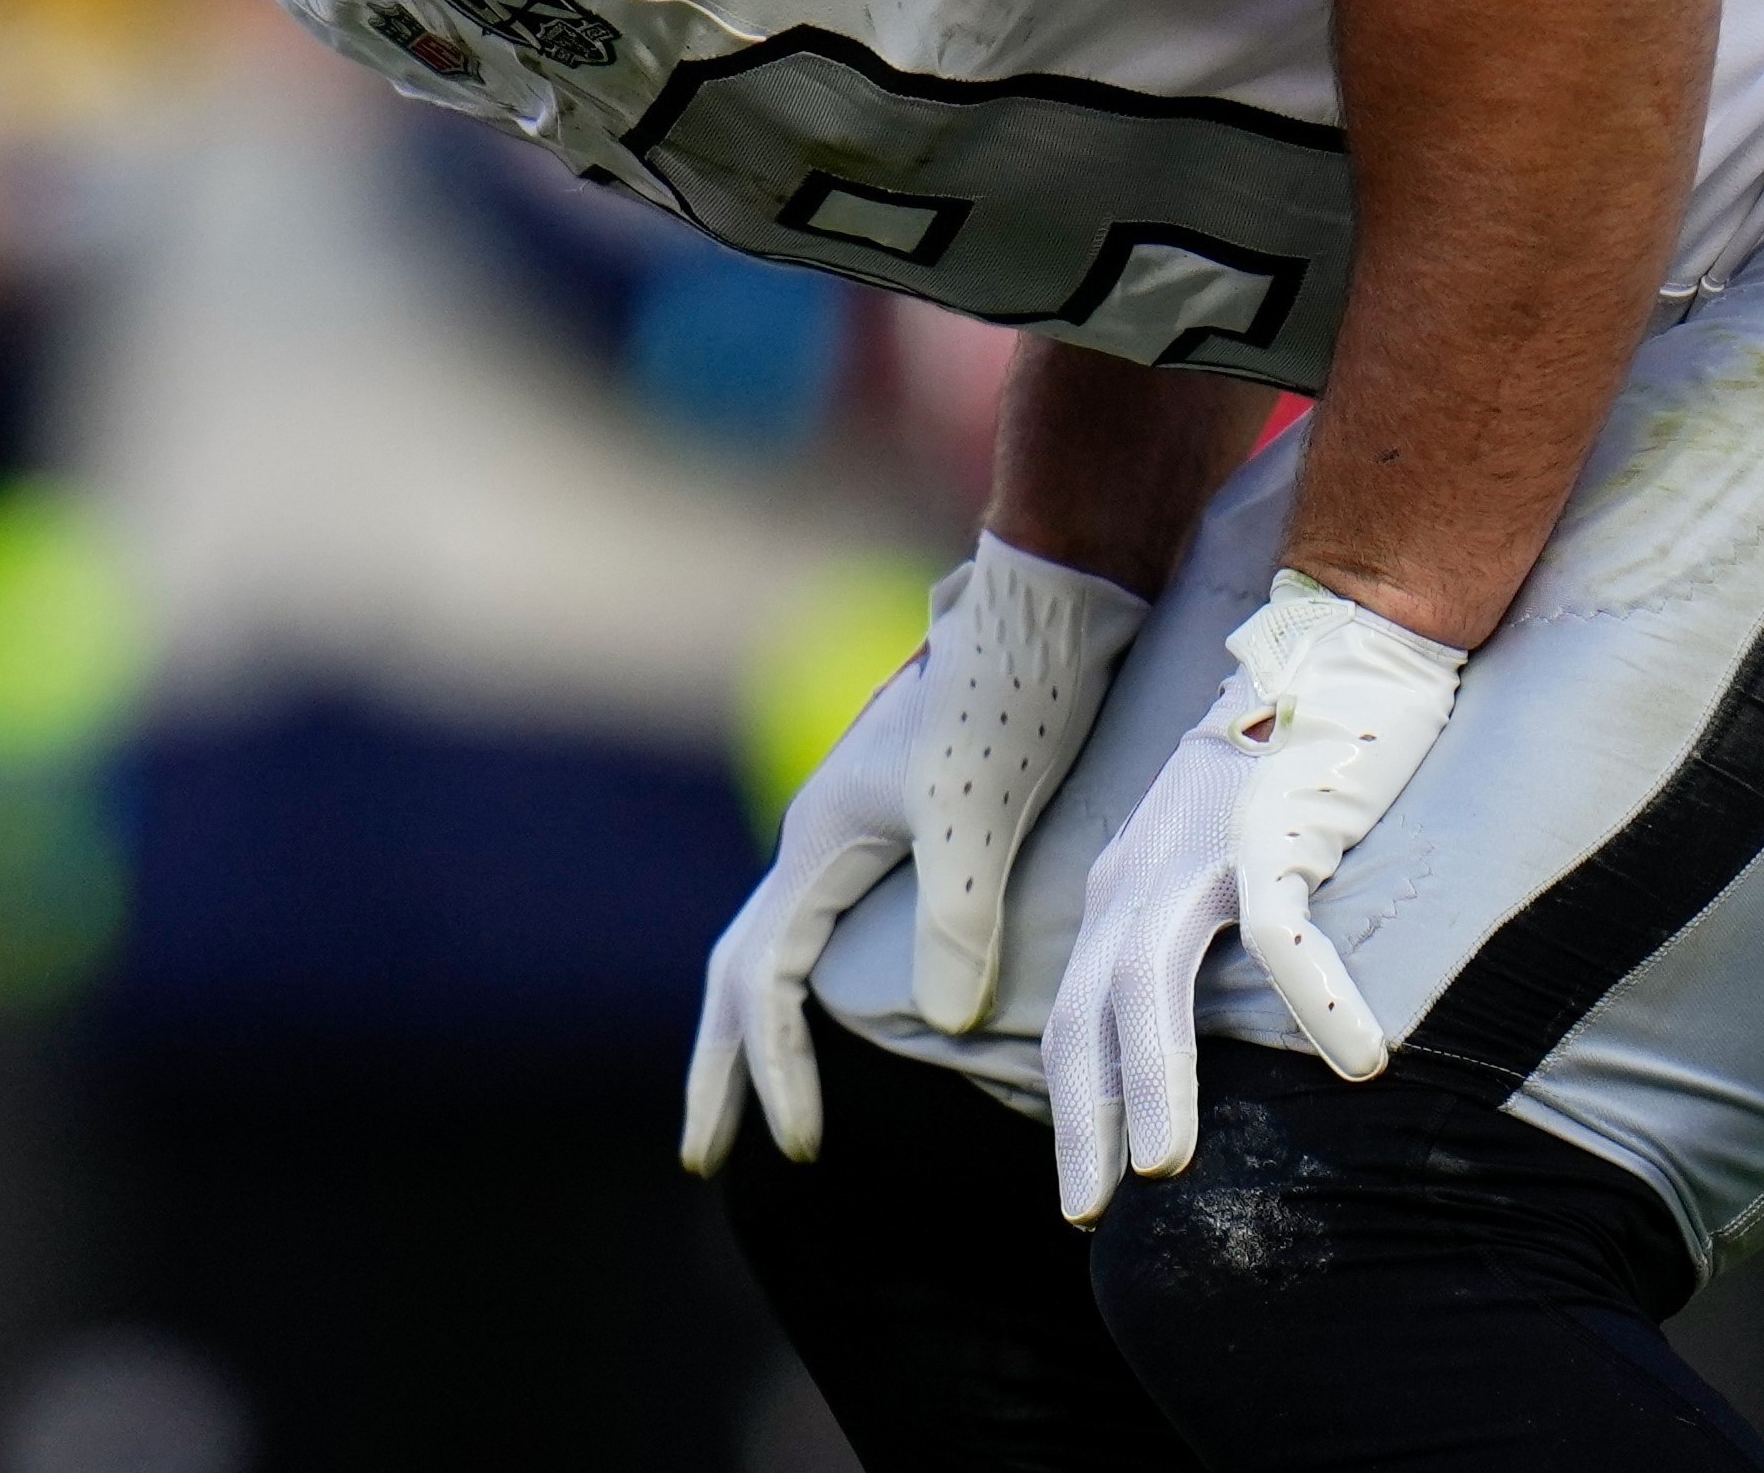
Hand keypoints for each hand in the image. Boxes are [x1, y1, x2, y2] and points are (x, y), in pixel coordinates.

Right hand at [683, 534, 1147, 1173]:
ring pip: (784, 937)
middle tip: (708, 1156)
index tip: (804, 1151)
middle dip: (723, 1064)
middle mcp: (823, 833)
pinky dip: (817, 979)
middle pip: (745, 966)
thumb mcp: (980, 812)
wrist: (1056, 606)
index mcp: (821, 840)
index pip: (766, 982)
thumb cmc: (1013, 702)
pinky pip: (835, 917)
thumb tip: (946, 1022)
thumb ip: (957, 918)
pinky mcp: (909, 814)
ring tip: (761, 1089)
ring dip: (761, 1023)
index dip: (777, 1072)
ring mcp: (861, 821)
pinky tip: (851, 1005)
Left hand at [1041, 571, 1463, 1222]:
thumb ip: (1190, 920)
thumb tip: (1202, 1018)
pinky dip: (1318, 1003)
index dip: (1075, 1100)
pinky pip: (1287, 937)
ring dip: (1158, 1085)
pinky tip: (1360, 1063)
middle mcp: (1142, 873)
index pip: (1076, 1012)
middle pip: (1089, 1014)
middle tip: (1089, 1208)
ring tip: (1167, 1169)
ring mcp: (1201, 852)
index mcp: (1124, 884)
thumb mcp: (1209, 848)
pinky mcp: (1271, 830)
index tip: (1082, 1185)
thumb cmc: (1285, 761)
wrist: (1333, 646)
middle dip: (1084, 1119)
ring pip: (1155, 989)